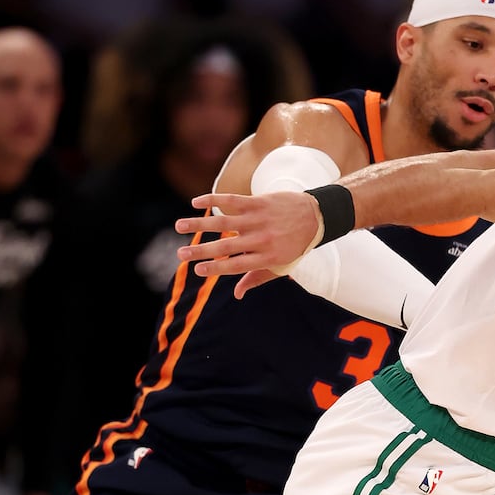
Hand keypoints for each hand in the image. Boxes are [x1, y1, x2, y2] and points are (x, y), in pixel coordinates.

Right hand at [175, 192, 321, 277]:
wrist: (316, 216)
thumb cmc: (295, 245)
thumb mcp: (282, 266)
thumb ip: (257, 279)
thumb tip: (237, 294)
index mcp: (267, 257)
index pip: (237, 265)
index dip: (217, 267)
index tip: (197, 269)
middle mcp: (262, 239)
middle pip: (226, 246)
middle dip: (201, 250)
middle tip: (180, 254)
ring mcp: (260, 219)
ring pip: (224, 221)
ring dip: (199, 224)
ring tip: (178, 226)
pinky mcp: (259, 202)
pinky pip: (232, 200)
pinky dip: (213, 200)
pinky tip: (195, 202)